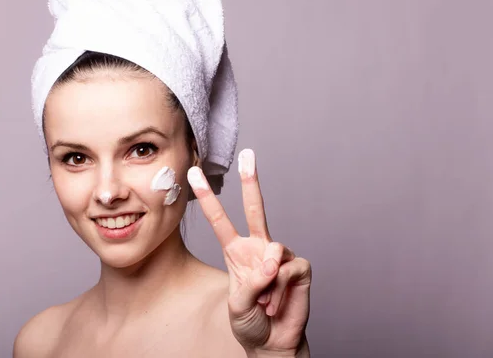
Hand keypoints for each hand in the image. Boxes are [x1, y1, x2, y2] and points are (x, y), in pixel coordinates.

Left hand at [187, 149, 311, 356]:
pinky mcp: (299, 267)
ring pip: (273, 250)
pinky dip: (280, 289)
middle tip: (248, 154)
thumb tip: (272, 262)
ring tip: (265, 302)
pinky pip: (288, 269)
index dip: (208, 197)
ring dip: (266, 282)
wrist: (273, 343)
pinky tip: (278, 303)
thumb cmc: (250, 321)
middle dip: (251, 180)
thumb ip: (251, 281)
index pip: (220, 220)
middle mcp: (258, 248)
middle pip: (256, 208)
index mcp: (237, 252)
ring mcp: (280, 256)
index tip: (193, 173)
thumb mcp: (237, 303)